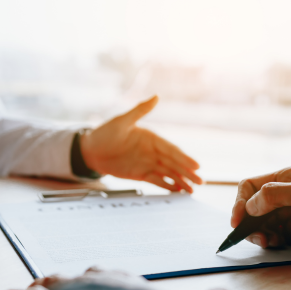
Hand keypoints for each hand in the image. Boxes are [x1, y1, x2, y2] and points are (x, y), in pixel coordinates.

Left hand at [81, 96, 202, 192]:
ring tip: (192, 190)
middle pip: (174, 163)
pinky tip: (178, 191)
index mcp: (151, 138)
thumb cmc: (104, 133)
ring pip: (169, 173)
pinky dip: (168, 186)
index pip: (171, 149)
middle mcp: (153, 151)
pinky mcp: (141, 174)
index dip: (184, 158)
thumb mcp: (122, 121)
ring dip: (181, 181)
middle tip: (200, 181)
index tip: (195, 166)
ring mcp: (148, 163)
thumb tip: (156, 96)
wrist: (90, 150)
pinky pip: (158, 181)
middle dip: (187, 173)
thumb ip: (140, 110)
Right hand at [231, 166, 290, 255]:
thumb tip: (251, 204)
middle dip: (248, 222)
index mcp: (289, 178)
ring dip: (258, 234)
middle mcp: (285, 195)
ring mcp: (288, 215)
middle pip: (250, 206)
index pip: (251, 185)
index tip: (238, 221)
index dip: (240, 201)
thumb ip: (280, 194)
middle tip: (256, 237)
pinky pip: (270, 237)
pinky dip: (268, 242)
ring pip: (258, 224)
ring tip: (269, 242)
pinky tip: (278, 245)